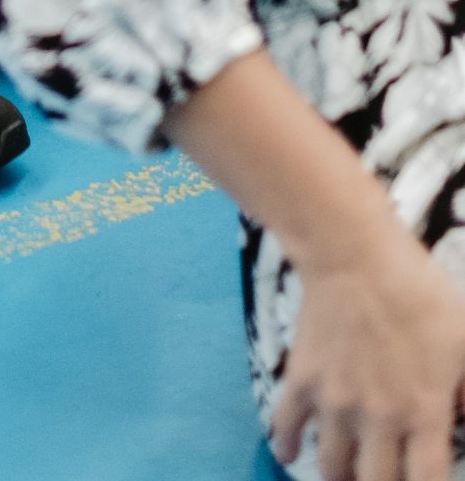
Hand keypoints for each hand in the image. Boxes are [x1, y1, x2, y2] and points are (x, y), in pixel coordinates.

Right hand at [271, 216, 464, 480]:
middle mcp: (378, 418)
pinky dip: (286, 445)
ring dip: (341, 477)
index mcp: (423, 411)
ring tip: (349, 474)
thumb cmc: (417, 291)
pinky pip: (286, 426)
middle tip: (383, 476)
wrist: (352, 252)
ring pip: (332, 468)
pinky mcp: (302, 379)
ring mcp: (334, 402)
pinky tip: (290, 452)